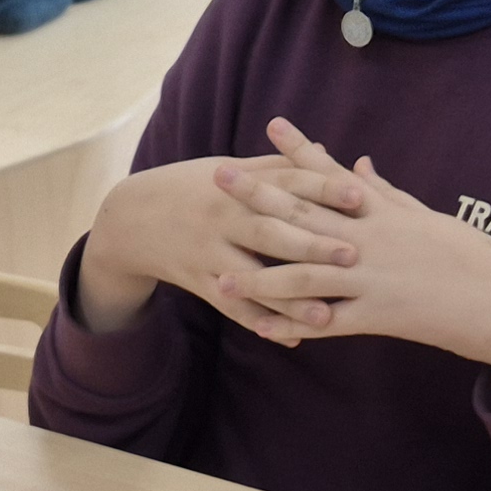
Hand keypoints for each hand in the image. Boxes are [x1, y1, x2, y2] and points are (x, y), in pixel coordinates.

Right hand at [73, 153, 365, 346]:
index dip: (322, 188)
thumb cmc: (194, 188)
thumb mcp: (230, 168)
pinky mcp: (198, 283)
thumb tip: (329, 152)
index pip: (285, 185)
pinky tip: (291, 338)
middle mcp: (222, 218)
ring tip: (327, 314)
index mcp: (236, 185)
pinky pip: (232, 309)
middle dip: (311, 245)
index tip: (359, 195)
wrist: (130, 220)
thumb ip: (279, 166)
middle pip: (271, 232)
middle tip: (353, 255)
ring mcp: (208, 254)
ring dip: (289, 299)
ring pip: (254, 279)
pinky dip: (261, 323)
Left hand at [221, 121, 490, 403]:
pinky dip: (292, 326)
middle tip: (219, 177)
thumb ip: (386, 192)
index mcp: (383, 212)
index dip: (300, 150)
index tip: (271, 124)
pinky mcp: (378, 315)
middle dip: (259, 197)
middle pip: (305, 215)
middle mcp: (371, 239)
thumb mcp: (425, 217)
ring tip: (219, 278)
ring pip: (304, 275)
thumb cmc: (467, 255)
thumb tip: (360, 162)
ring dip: (259, 278)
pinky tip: (260, 330)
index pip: (333, 174)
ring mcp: (372, 277)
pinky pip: (325, 323)